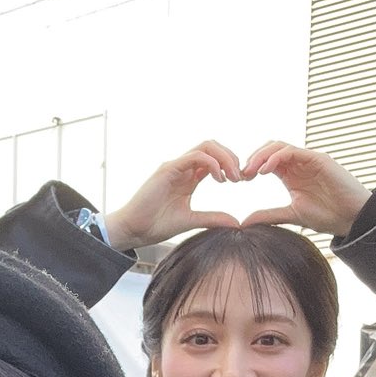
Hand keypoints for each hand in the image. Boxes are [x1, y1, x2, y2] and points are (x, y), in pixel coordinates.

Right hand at [101, 141, 244, 250]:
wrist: (134, 230)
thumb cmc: (156, 225)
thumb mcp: (191, 220)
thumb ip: (213, 218)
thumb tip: (236, 223)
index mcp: (189, 177)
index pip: (214, 159)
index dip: (231, 165)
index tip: (241, 181)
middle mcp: (183, 167)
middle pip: (213, 147)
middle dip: (231, 157)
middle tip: (240, 177)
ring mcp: (175, 166)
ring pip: (206, 146)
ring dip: (224, 157)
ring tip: (232, 177)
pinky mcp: (168, 169)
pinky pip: (195, 156)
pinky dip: (211, 164)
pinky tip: (219, 179)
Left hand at [236, 141, 368, 237]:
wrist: (353, 219)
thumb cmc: (328, 216)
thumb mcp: (292, 215)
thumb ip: (269, 215)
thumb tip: (245, 222)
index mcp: (291, 174)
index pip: (266, 161)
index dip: (251, 167)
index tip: (240, 180)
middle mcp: (299, 164)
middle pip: (270, 149)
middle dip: (253, 158)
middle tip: (241, 174)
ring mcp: (309, 159)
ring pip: (279, 146)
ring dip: (261, 156)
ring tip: (250, 171)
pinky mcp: (318, 159)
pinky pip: (293, 151)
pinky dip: (276, 157)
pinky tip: (265, 171)